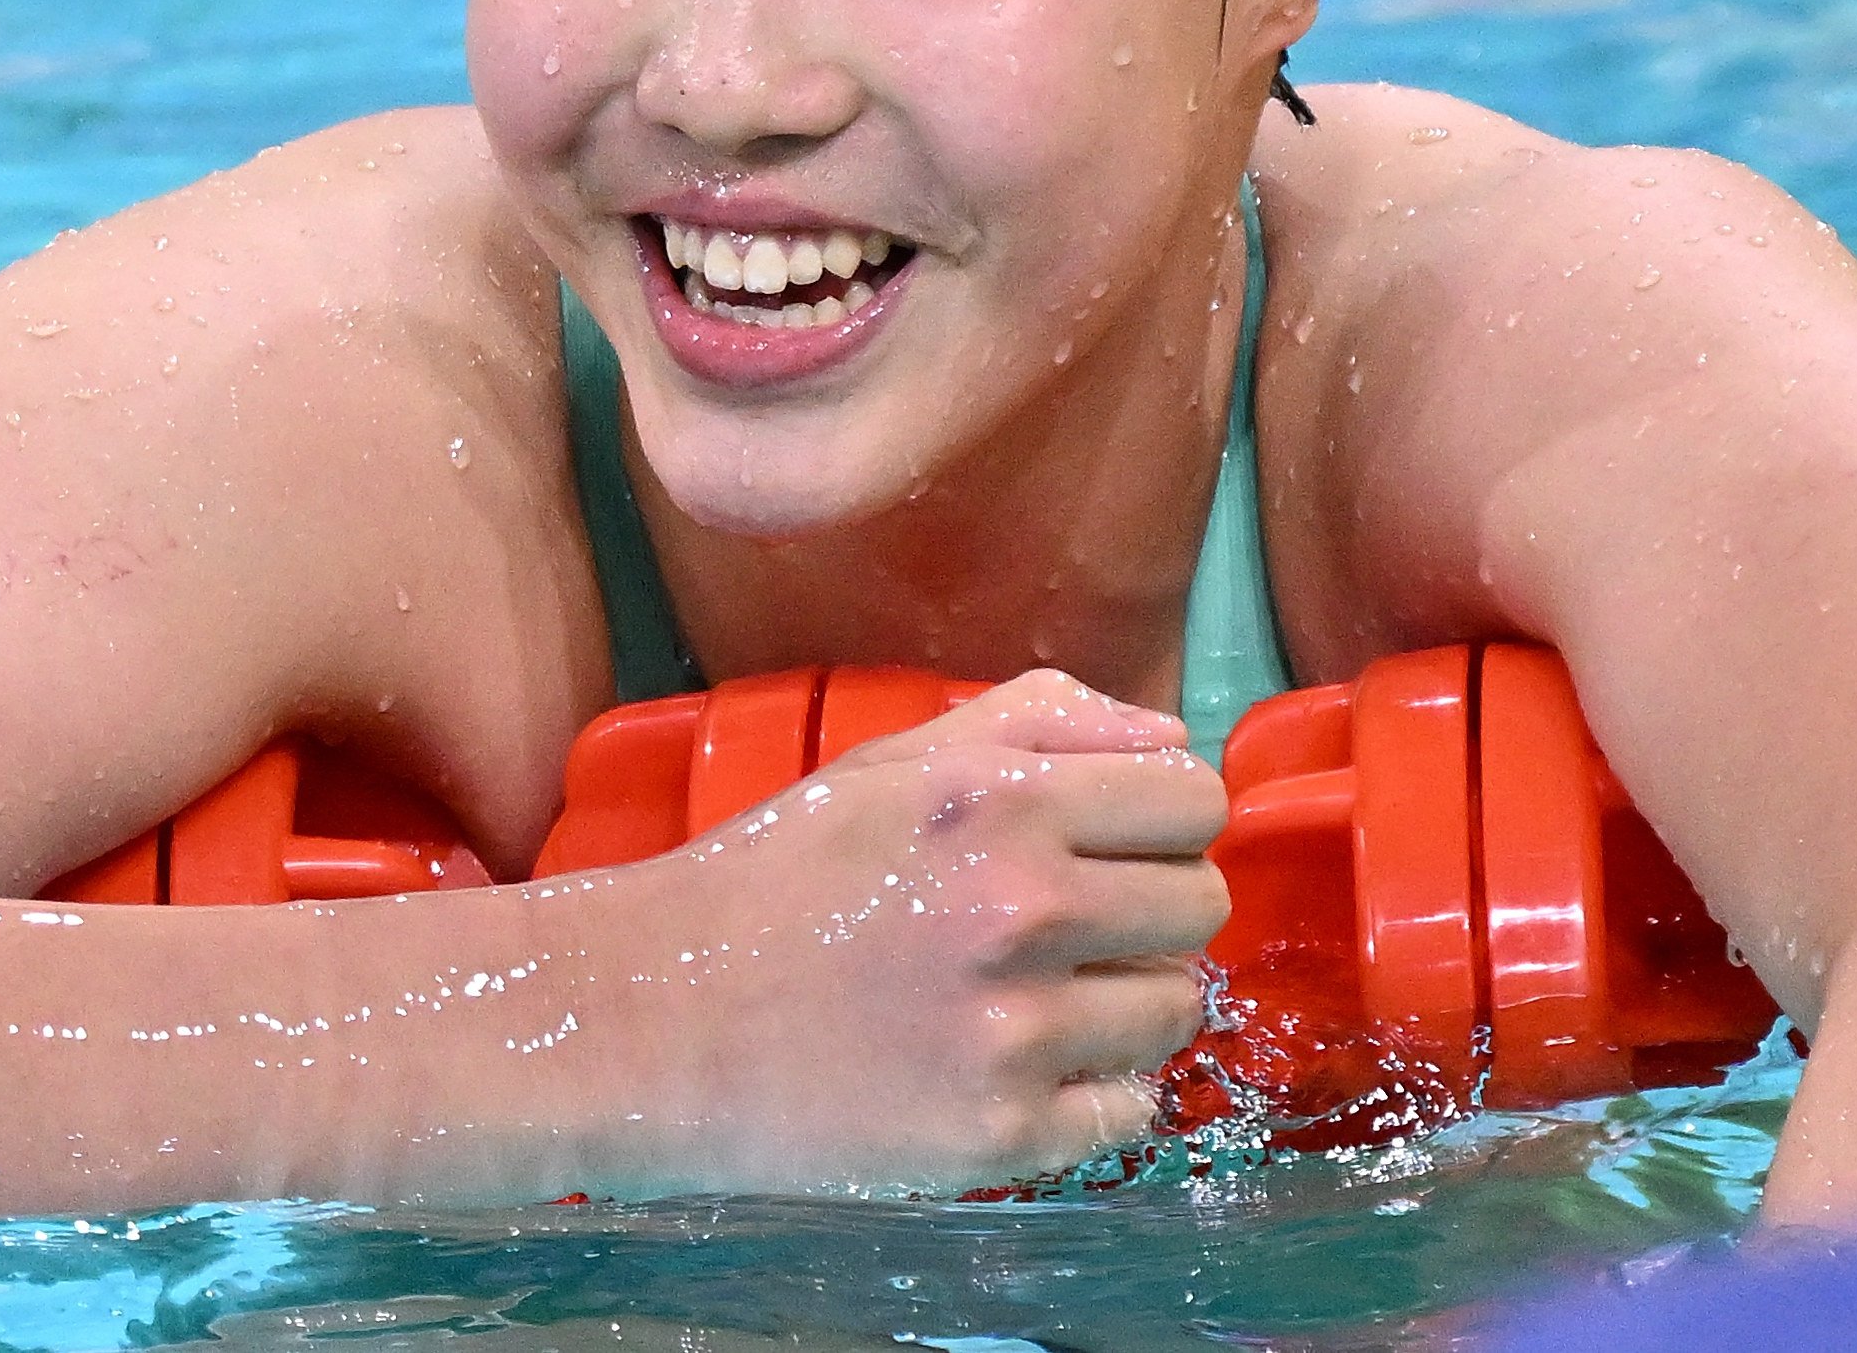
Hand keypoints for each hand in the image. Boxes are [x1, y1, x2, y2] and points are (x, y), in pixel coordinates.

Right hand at [598, 669, 1228, 1196]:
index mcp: (1001, 802)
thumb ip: (1042, 721)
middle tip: (1069, 924)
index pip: (1194, 799)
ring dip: (1125, 1001)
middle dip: (1150, 907)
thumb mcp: (896, 761)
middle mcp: (1021, 910)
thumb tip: (1171, 739)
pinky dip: (1090, 1092)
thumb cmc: (779, 879)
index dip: (1165, 818)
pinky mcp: (1001, 1136)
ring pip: (1175, 1010)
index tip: (1120, 843)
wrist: (656, 1021)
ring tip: (1035, 995)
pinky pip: (1131, 1109)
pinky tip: (1018, 1065)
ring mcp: (1015, 1033)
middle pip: (1200, 904)